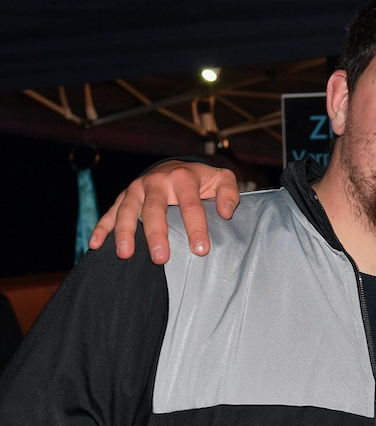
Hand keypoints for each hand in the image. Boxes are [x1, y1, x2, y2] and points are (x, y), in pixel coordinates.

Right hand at [88, 161, 240, 262]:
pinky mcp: (123, 197)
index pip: (191, 205)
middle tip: (161, 258)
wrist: (175, 167)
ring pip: (127, 210)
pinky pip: (109, 213)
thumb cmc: (202, 180)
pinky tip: (95, 245)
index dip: (196, 228)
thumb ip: (229, 193)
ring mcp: (136, 189)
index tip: (201, 250)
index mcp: (182, 177)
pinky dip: (101, 228)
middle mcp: (156, 181)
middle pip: (154, 209)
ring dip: (124, 232)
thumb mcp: (222, 179)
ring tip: (126, 254)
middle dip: (156, 234)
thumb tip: (226, 212)